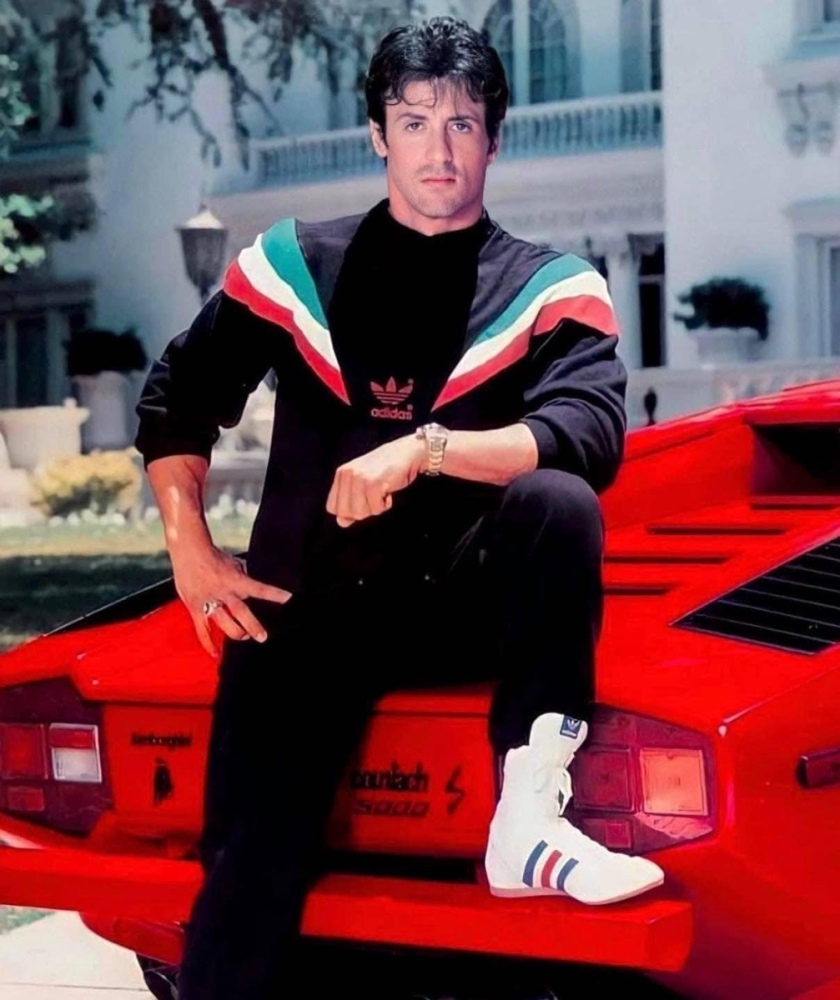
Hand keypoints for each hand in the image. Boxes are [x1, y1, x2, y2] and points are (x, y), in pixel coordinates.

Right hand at [171, 544, 291, 655]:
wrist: (189, 552)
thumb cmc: (213, 556)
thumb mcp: (235, 563)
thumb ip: (246, 576)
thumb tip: (255, 583)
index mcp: (236, 580)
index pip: (259, 588)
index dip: (274, 594)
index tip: (288, 599)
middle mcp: (224, 592)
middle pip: (241, 613)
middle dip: (253, 626)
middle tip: (263, 637)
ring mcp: (209, 601)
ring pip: (225, 623)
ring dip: (237, 633)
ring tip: (246, 637)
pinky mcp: (195, 608)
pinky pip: (202, 629)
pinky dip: (208, 643)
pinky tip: (216, 653)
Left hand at [326, 433, 425, 526]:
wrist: (407, 452)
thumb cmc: (385, 470)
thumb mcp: (363, 484)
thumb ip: (350, 502)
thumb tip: (341, 522)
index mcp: (341, 473)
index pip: (332, 507)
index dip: (348, 511)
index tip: (363, 500)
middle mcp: (347, 474)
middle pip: (344, 513)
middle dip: (361, 511)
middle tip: (374, 497)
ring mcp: (359, 478)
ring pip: (359, 513)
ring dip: (374, 508)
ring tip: (381, 493)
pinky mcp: (373, 483)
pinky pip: (375, 509)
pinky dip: (385, 505)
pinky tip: (388, 491)